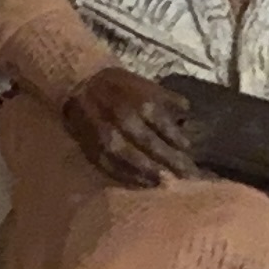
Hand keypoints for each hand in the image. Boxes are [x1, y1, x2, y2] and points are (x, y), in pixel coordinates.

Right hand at [64, 68, 198, 189]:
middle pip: (153, 147)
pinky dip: (129, 178)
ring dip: (151, 173)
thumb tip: (188, 117)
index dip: (180, 142)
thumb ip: (170, 101)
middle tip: (189, 176)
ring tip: (165, 183)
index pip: (167, 129)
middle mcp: (125, 121)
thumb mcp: (148, 86)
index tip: (189, 152)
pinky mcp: (94, 149)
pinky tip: (143, 183)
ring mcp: (108, 137)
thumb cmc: (119, 86)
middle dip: (172, 163)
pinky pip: (113, 168)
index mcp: (142, 104)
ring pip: (133, 161)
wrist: (79, 86)